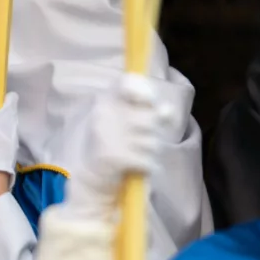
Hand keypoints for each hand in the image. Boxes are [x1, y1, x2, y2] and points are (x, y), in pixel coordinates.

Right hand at [62, 74, 179, 221]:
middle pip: (150, 118)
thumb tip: (168, 110)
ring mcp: (107, 136)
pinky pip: (147, 159)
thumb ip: (147, 112)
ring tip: (141, 155)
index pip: (127, 83)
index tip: (151, 103)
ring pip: (151, 141)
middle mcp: (103, 115)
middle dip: (156, 132)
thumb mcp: (125, 124)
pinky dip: (149, 166)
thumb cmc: (112, 144)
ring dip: (152, 151)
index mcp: (104, 101)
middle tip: (147, 141)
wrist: (91, 177)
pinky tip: (142, 167)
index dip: (146, 91)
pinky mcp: (113, 157)